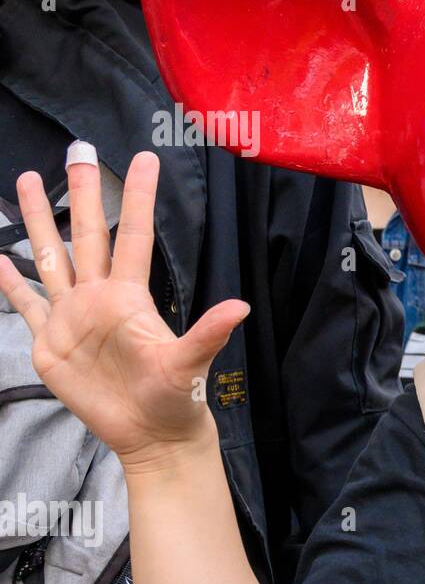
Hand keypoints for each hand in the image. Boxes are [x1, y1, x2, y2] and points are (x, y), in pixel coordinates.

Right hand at [0, 148, 248, 471]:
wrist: (149, 433)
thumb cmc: (176, 398)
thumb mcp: (190, 364)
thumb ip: (208, 333)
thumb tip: (242, 307)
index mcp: (130, 296)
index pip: (133, 235)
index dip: (137, 198)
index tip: (145, 159)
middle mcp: (99, 297)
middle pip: (86, 233)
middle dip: (80, 193)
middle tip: (77, 150)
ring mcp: (72, 316)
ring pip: (51, 257)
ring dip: (36, 221)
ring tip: (24, 181)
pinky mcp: (49, 342)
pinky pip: (26, 304)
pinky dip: (10, 283)